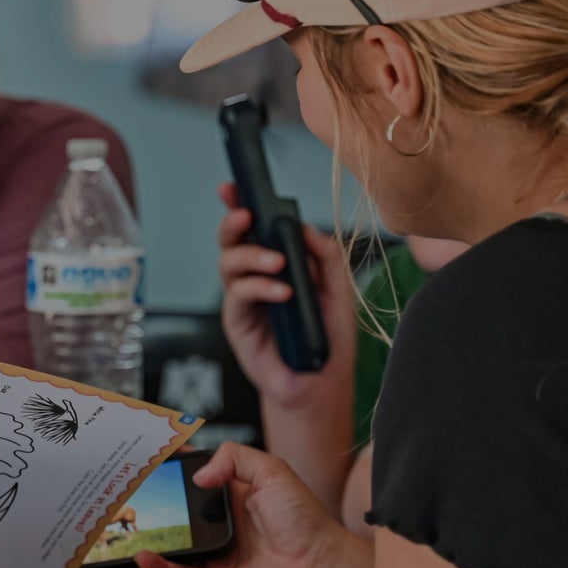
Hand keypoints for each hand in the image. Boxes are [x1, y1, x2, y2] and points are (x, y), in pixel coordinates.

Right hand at [137, 442, 345, 567]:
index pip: (194, 477)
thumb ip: (234, 458)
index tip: (147, 459)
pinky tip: (145, 557)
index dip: (172, 468)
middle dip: (153, 504)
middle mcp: (220, 522)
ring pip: (173, 544)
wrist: (316, 564)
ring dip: (151, 537)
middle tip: (127, 495)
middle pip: (177, 511)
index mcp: (232, 494)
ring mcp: (215, 552)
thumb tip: (197, 475)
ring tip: (129, 528)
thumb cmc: (302, 518)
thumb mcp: (271, 470)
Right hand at [217, 183, 358, 408]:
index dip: (241, 204)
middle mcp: (255, 276)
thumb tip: (305, 227)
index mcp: (277, 262)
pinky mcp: (237, 322)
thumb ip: (325, 257)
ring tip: (277, 263)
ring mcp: (244, 299)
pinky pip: (238, 294)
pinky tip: (281, 292)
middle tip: (246, 215)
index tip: (233, 186)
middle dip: (233, 222)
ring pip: (229, 263)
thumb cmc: (327, 336)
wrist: (320, 381)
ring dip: (251, 256)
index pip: (256, 228)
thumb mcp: (338, 290)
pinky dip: (260, 287)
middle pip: (232, 240)